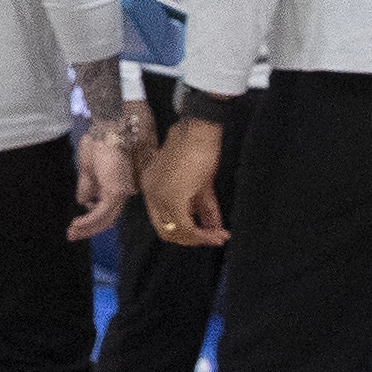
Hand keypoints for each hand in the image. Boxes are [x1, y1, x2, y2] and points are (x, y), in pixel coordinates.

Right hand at [68, 119, 138, 242]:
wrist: (107, 132)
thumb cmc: (97, 144)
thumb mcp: (87, 169)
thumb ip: (88, 188)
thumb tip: (84, 202)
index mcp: (117, 187)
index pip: (106, 210)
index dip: (92, 221)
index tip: (76, 226)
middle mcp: (122, 193)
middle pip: (107, 218)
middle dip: (88, 229)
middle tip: (71, 235)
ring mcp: (120, 193)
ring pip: (105, 218)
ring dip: (87, 227)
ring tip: (72, 232)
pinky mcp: (116, 192)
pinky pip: (102, 212)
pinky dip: (89, 220)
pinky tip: (76, 224)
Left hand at [139, 116, 229, 247]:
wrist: (200, 133)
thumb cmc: (200, 152)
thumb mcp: (201, 185)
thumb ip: (203, 207)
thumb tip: (214, 228)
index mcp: (151, 188)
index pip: (162, 221)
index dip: (183, 232)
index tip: (206, 234)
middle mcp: (150, 193)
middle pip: (166, 230)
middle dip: (191, 239)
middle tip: (214, 239)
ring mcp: (159, 196)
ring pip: (176, 230)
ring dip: (201, 238)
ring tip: (221, 237)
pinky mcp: (172, 197)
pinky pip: (185, 226)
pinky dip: (203, 233)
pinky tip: (220, 234)